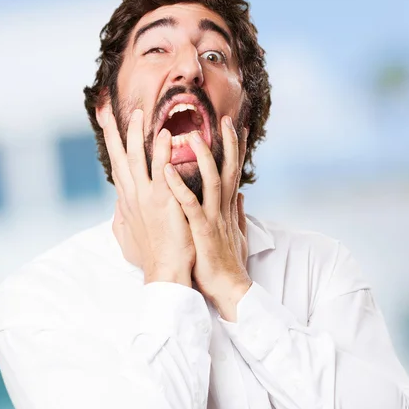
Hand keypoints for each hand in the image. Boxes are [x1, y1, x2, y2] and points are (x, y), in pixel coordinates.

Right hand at [98, 105, 194, 285]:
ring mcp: (145, 198)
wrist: (165, 271)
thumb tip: (118, 209)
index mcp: (128, 202)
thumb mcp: (130, 238)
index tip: (107, 129)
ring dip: (135, 134)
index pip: (117, 168)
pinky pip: (161, 171)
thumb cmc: (152, 257)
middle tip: (108, 112)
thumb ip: (123, 220)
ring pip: (135, 159)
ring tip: (138, 113)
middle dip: (113, 134)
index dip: (112, 147)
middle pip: (118, 158)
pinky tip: (165, 134)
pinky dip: (161, 151)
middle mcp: (132, 196)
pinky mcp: (162, 201)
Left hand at [163, 116, 250, 320]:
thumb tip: (242, 195)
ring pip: (212, 181)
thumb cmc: (229, 264)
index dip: (236, 149)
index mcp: (227, 208)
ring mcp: (213, 218)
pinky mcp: (203, 231)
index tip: (237, 128)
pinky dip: (179, 186)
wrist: (229, 289)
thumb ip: (238, 212)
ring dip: (204, 157)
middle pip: (229, 169)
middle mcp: (223, 209)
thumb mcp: (237, 234)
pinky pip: (189, 205)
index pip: (233, 172)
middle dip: (230, 143)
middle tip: (227, 119)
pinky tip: (167, 170)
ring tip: (193, 135)